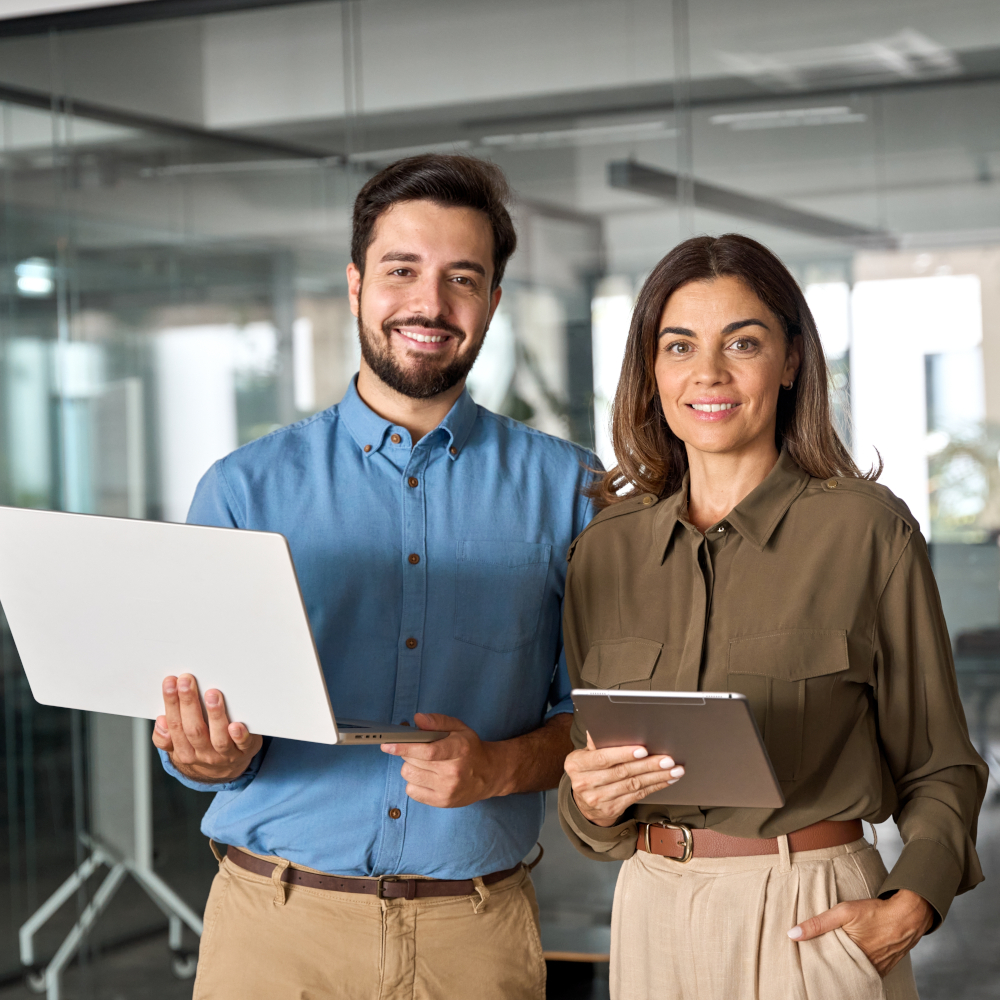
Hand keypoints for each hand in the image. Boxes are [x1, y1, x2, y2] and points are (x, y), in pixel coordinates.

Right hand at [151, 673, 261, 782]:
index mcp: (184, 751)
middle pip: (194, 729)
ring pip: (218, 737)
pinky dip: (239, 736)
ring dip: (215, 715)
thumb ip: (165, 738)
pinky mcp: (245, 750)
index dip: (171, 703)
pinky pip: (242, 745)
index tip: (170, 682)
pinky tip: (237, 725)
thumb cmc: (200, 749)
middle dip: (189, 703)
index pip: (175, 726)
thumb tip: (161, 721)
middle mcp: (203, 754)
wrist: (224, 771)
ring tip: (212, 694)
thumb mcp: (177, 749)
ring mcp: (225, 754)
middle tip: (187, 680)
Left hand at [381, 713, 502, 807]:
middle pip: (413, 763)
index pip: (427, 751)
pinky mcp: (442, 802)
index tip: (387, 744)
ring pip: (409, 776)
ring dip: (410, 767)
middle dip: (407, 753)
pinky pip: (412, 792)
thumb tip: (417, 719)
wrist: (490, 774)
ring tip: (422, 763)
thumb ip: (438, 721)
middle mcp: (453, 772)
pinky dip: (414, 782)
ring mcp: (448, 789)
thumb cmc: (470, 748)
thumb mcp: (459, 728)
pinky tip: (425, 776)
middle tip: (415, 749)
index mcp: (459, 749)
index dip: (404, 747)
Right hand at [564, 732, 684, 826]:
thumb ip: (597, 744)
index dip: (623, 754)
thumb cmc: (588, 770)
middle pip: (621, 772)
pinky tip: (666, 780)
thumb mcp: (586, 755)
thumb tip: (607, 726)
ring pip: (633, 785)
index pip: (602, 758)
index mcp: (576, 764)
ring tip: (674, 770)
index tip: (643, 749)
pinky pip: (637, 796)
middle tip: (667, 759)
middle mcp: (584, 783)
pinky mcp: (611, 810)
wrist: (583, 803)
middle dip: (648, 765)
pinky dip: (654, 787)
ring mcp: (597, 799)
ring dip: (656, 777)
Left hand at [788, 888, 933, 976]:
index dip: (817, 965)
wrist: (908, 915)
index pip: (828, 968)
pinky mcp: (883, 968)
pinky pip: (865, 971)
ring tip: (829, 960)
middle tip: (815, 962)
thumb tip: (792, 934)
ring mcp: (876, 970)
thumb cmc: (874, 912)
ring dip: (843, 966)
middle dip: (829, 967)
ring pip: (853, 972)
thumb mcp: (843, 912)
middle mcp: (866, 968)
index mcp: (854, 958)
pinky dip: (856, 966)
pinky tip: (847, 958)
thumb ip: (818, 923)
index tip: (806, 961)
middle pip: (840, 971)